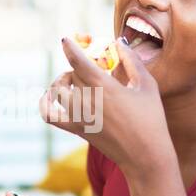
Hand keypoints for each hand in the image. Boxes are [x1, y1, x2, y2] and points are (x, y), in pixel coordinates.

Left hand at [41, 37, 174, 178]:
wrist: (145, 156)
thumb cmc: (151, 119)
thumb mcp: (147, 85)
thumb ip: (132, 61)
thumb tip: (119, 43)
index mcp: (105, 88)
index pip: (78, 61)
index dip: (70, 47)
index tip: (65, 39)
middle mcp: (87, 101)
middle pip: (71, 74)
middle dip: (78, 66)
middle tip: (91, 66)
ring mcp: (79, 117)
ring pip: (58, 90)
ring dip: (63, 81)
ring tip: (74, 79)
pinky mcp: (76, 129)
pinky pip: (49, 115)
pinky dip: (44, 104)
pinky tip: (50, 96)